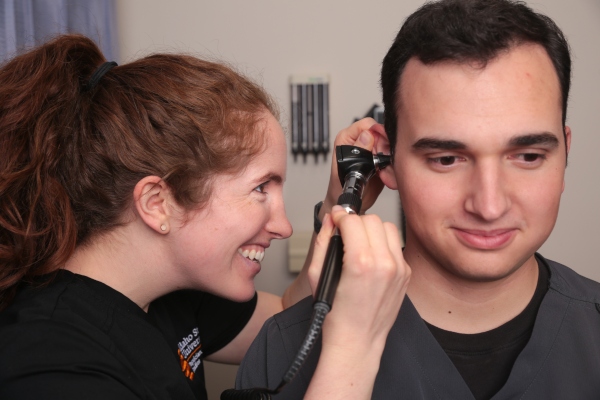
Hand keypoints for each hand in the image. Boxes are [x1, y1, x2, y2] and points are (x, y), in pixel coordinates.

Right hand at [308, 205, 409, 348]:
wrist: (356, 341)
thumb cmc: (335, 315)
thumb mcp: (317, 275)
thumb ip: (322, 241)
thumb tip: (329, 221)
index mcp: (362, 263)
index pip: (353, 221)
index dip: (340, 217)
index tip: (335, 220)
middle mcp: (385, 264)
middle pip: (372, 220)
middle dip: (356, 222)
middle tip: (345, 231)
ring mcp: (399, 269)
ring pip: (388, 227)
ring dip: (372, 229)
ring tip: (359, 241)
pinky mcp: (406, 274)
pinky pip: (395, 245)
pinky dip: (383, 243)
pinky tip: (371, 254)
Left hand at [320, 118, 386, 220]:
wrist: (349, 201)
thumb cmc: (340, 186)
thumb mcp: (345, 168)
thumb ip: (357, 150)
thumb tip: (367, 135)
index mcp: (347, 138)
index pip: (367, 124)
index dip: (376, 133)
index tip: (379, 148)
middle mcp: (360, 142)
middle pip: (381, 133)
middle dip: (384, 147)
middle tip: (380, 162)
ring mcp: (372, 150)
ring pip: (389, 144)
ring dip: (389, 158)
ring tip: (382, 171)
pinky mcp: (381, 159)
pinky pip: (393, 157)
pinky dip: (392, 166)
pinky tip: (386, 175)